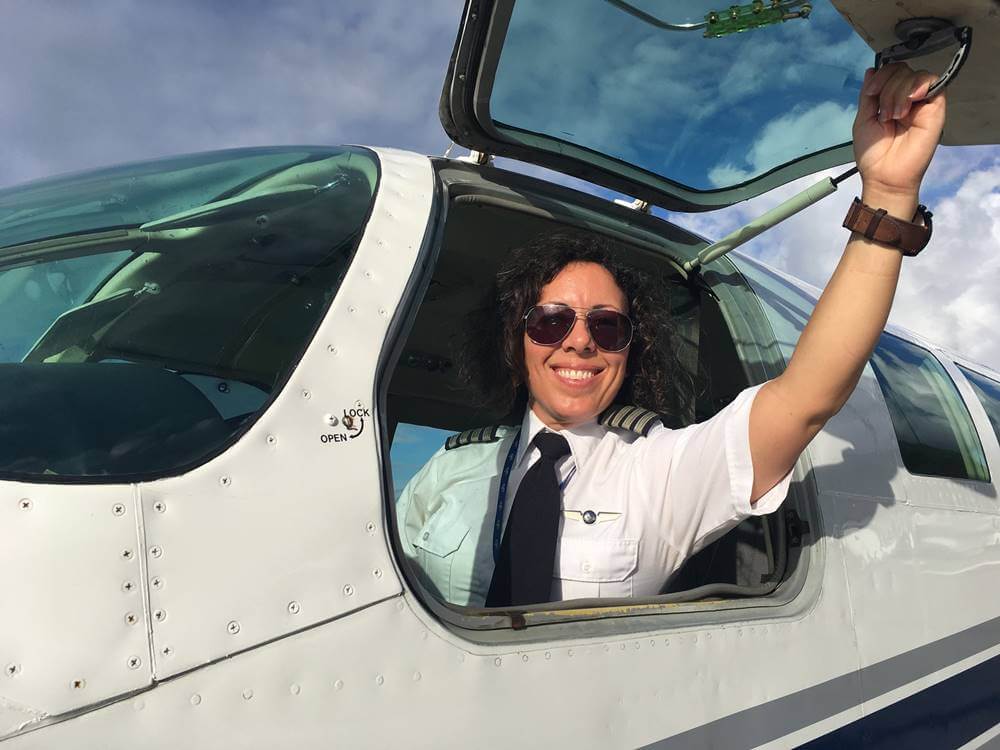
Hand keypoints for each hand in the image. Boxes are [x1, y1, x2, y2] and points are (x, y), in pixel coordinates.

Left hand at [853, 63, 945, 208]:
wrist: (884, 176)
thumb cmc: (874, 154)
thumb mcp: (863, 119)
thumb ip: (868, 94)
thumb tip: (871, 71)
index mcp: (891, 100)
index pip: (891, 72)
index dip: (880, 76)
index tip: (870, 92)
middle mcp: (908, 99)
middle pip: (902, 70)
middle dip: (887, 87)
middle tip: (883, 113)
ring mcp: (922, 103)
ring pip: (914, 75)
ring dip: (898, 92)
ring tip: (893, 117)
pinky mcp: (936, 108)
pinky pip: (931, 82)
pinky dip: (916, 87)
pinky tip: (907, 105)